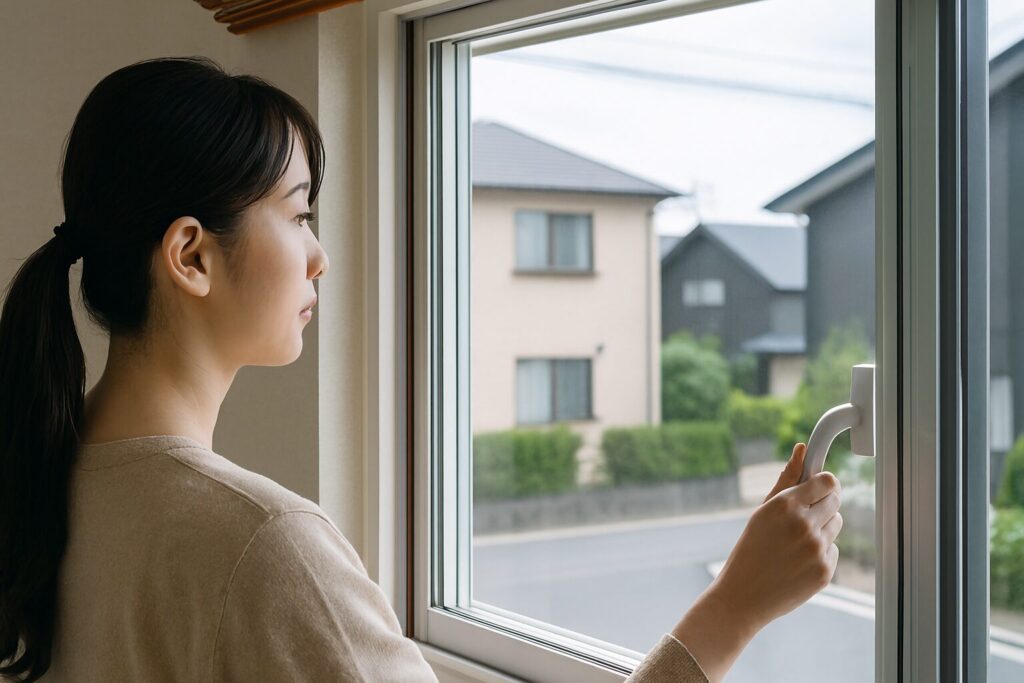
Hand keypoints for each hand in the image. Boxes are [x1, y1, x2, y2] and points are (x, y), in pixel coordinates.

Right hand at [711, 442, 842, 627]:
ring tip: (796, 542)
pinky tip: (798, 561)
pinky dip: (821, 553)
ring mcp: (816, 549)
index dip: (825, 483)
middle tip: (805, 516)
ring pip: (836, 525)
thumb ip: (786, 479)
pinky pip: (833, 550)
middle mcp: (804, 524)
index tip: (819, 487)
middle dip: (824, 504)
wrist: (742, 596)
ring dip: (823, 528)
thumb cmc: (750, 549)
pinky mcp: (825, 571)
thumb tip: (802, 449)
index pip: (828, 481)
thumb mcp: (762, 511)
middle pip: (836, 501)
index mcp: (785, 505)